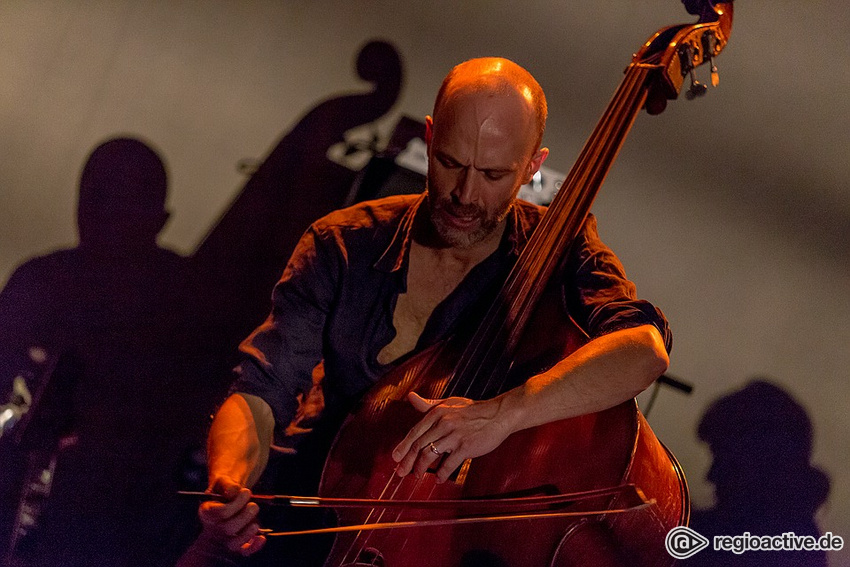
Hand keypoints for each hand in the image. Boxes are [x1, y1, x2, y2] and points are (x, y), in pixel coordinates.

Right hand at [197, 476, 265, 555]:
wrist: (228, 497)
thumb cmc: (225, 489)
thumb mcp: (223, 481)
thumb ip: (227, 484)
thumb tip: (233, 491)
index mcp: (206, 512)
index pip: (220, 513)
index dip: (236, 503)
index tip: (245, 492)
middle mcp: (213, 528)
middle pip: (228, 529)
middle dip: (245, 515)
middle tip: (253, 505)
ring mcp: (224, 538)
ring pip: (234, 543)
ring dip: (248, 531)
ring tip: (255, 520)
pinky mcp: (237, 544)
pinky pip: (243, 551)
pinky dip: (254, 546)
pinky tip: (261, 537)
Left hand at [391, 392, 514, 482]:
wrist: (498, 414)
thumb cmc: (472, 410)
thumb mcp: (448, 403)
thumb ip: (428, 404)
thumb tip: (411, 397)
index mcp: (437, 413)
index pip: (414, 432)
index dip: (403, 446)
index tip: (395, 457)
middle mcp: (443, 423)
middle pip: (418, 445)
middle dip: (407, 461)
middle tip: (401, 472)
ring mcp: (454, 435)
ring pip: (429, 455)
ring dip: (421, 468)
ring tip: (418, 475)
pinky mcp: (466, 446)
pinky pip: (448, 464)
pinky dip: (441, 473)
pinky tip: (439, 479)